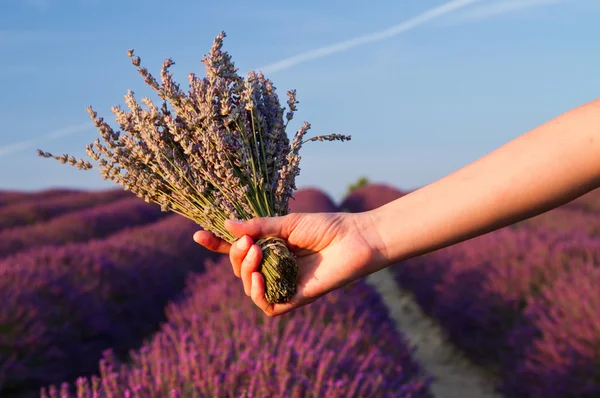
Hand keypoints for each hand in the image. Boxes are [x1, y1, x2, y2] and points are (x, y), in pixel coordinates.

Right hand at [193, 212, 384, 316]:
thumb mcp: (288, 223)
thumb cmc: (327, 227)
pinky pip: (268, 305)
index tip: (198, 236)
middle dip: (235, 255)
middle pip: (240, 269)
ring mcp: (284, 283)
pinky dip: (257, 293)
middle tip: (247, 242)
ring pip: (249, 287)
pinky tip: (258, 278)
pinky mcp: (296, 298)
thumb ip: (258, 227)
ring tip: (255, 253)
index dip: (218, 245)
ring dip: (245, 271)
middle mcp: (275, 266)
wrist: (356, 239)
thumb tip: (226, 225)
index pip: (239, 249)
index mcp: (272, 247)